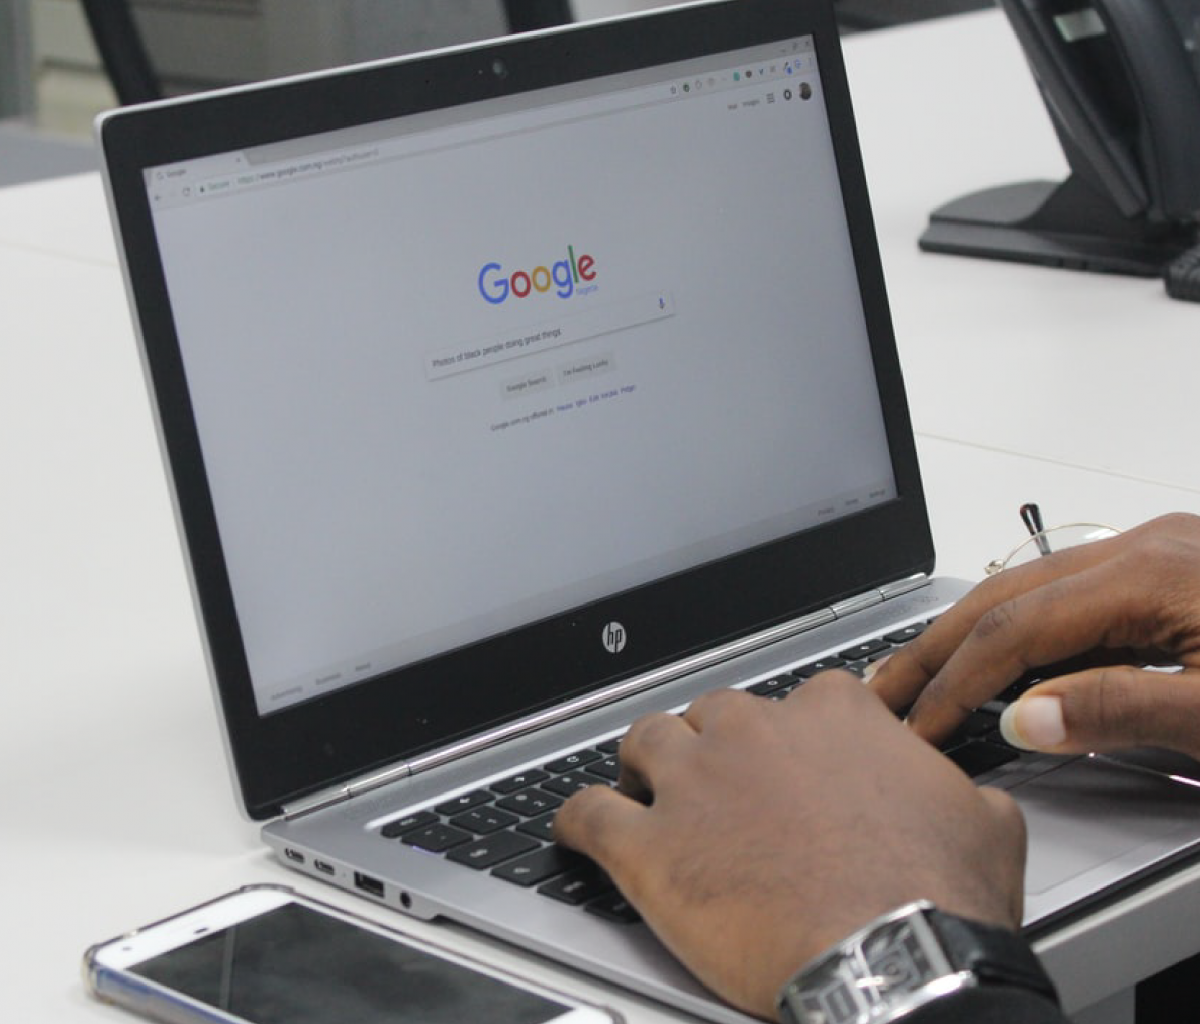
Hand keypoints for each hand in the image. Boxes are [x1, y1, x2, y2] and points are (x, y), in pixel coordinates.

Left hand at [553, 675, 1025, 1020]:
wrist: (894, 963)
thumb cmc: (936, 897)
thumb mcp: (984, 823)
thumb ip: (956, 788)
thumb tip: (962, 794)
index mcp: (831, 713)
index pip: (797, 698)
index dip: (793, 735)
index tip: (793, 761)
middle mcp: (752, 731)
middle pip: (712, 714)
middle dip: (715, 744)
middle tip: (723, 787)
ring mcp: (693, 782)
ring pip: (644, 741)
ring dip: (644, 765)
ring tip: (648, 792)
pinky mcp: (648, 847)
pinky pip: (586, 813)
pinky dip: (575, 818)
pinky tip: (574, 829)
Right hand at [870, 513, 1199, 759]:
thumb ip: (1121, 711)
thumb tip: (1023, 719)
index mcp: (1153, 572)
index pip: (1018, 627)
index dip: (957, 683)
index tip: (921, 728)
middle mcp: (1147, 548)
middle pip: (1007, 594)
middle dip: (937, 648)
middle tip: (884, 694)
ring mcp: (1159, 557)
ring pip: (1033, 592)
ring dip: (974, 639)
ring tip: (925, 682)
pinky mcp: (1171, 577)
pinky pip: (1075, 602)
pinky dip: (1027, 639)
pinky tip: (1003, 672)